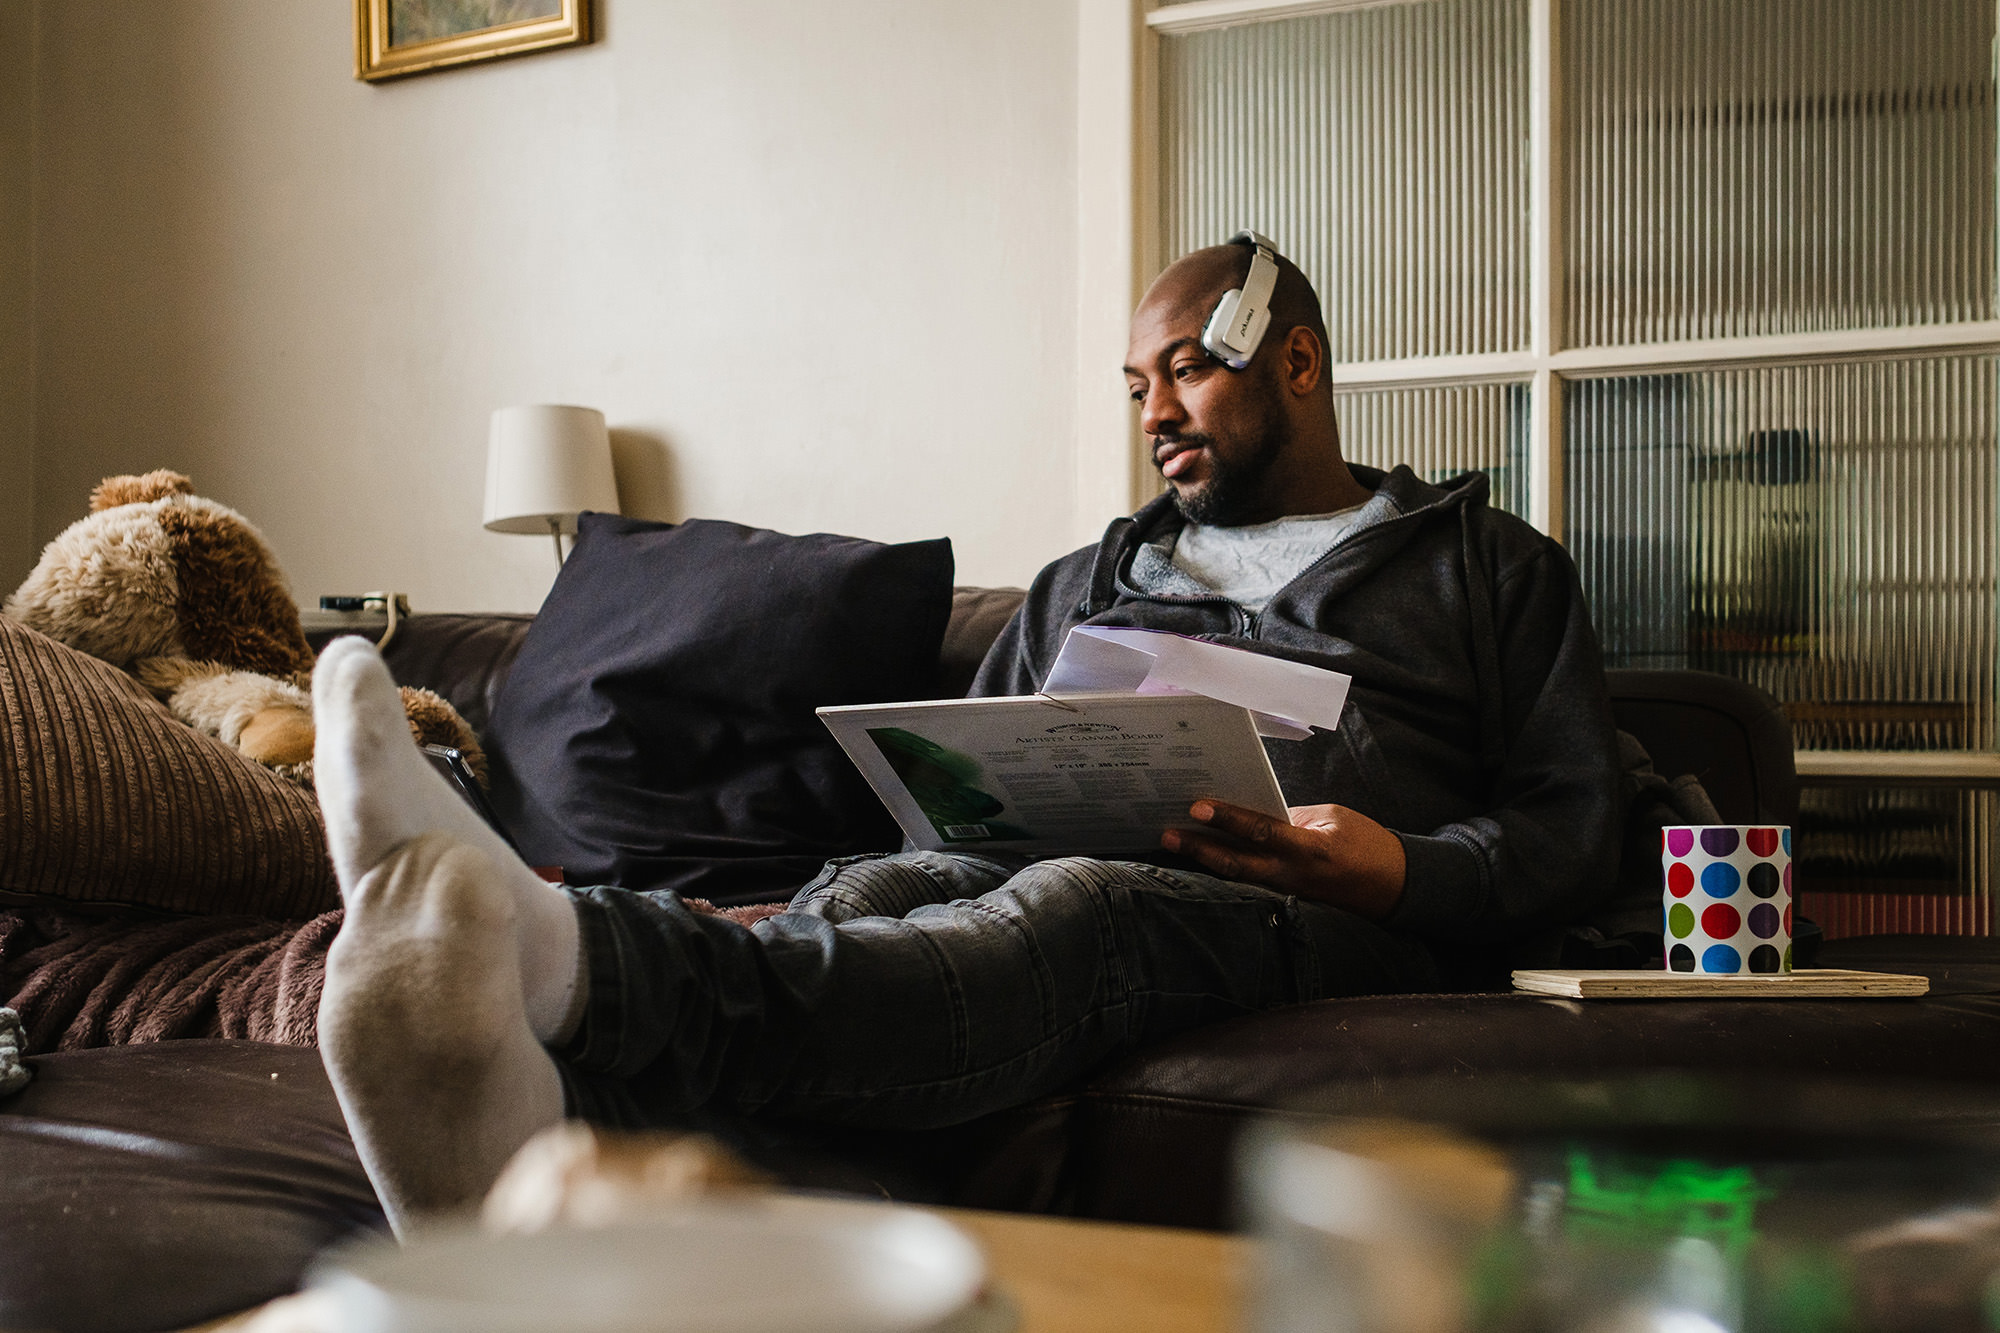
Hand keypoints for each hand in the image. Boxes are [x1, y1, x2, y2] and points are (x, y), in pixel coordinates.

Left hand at [1160, 800, 1406, 920]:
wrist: (1394, 887)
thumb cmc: (1367, 844)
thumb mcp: (1333, 818)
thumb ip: (1293, 816)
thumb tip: (1255, 812)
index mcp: (1310, 849)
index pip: (1261, 831)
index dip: (1228, 819)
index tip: (1198, 807)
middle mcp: (1293, 875)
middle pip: (1237, 863)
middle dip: (1200, 848)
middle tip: (1168, 833)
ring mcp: (1287, 892)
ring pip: (1237, 877)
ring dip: (1204, 860)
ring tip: (1174, 843)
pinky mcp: (1287, 899)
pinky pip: (1249, 884)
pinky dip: (1223, 871)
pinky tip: (1202, 859)